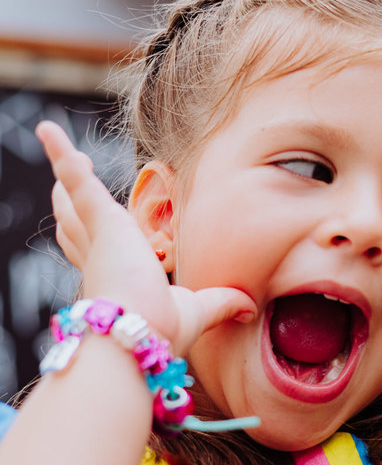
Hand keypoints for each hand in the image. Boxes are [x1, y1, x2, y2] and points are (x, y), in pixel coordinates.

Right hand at [36, 121, 255, 354]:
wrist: (133, 335)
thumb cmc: (159, 331)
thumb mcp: (196, 310)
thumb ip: (221, 303)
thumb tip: (248, 308)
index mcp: (120, 280)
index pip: (102, 256)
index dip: (98, 243)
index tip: (106, 231)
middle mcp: (101, 259)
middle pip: (78, 228)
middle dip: (71, 206)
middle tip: (68, 185)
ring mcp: (98, 238)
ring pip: (74, 202)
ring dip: (68, 176)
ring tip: (63, 150)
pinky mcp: (102, 220)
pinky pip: (78, 179)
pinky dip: (62, 154)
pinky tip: (49, 130)